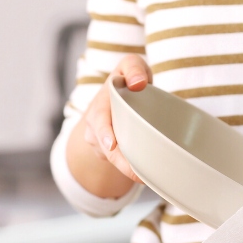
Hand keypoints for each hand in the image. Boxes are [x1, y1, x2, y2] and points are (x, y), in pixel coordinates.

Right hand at [80, 54, 151, 182]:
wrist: (114, 97)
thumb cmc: (126, 80)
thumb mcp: (130, 65)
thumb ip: (134, 68)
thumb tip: (138, 83)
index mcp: (100, 104)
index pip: (99, 121)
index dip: (104, 133)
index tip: (111, 144)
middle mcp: (95, 125)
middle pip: (107, 149)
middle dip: (122, 164)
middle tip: (140, 176)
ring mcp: (99, 142)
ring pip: (113, 160)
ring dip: (129, 169)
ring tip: (147, 178)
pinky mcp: (107, 153)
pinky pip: (118, 163)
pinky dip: (131, 168)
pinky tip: (146, 174)